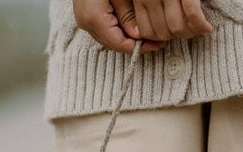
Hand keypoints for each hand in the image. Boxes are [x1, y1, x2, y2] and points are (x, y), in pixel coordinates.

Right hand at [72, 0, 211, 53]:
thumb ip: (128, 14)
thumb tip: (138, 35)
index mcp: (94, 18)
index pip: (120, 44)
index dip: (141, 47)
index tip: (158, 44)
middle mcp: (87, 24)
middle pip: (115, 45)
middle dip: (136, 45)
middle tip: (157, 41)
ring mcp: (84, 21)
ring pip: (110, 40)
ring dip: (128, 40)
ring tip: (148, 35)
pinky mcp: (86, 17)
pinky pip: (105, 31)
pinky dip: (119, 32)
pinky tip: (133, 28)